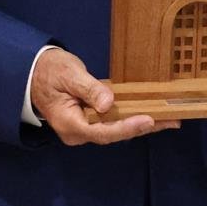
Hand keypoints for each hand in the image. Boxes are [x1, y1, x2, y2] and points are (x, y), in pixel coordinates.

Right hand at [30, 47, 178, 145]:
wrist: (35, 73)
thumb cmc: (51, 71)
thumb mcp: (69, 75)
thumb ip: (89, 89)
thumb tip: (108, 103)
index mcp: (70, 124)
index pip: (102, 131)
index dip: (126, 127)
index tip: (148, 120)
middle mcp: (78, 132)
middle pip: (113, 134)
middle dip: (142, 128)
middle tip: (171, 121)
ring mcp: (85, 128)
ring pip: (116, 130)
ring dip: (141, 124)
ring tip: (169, 119)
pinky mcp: (91, 121)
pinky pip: (114, 122)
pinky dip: (132, 118)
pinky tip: (152, 115)